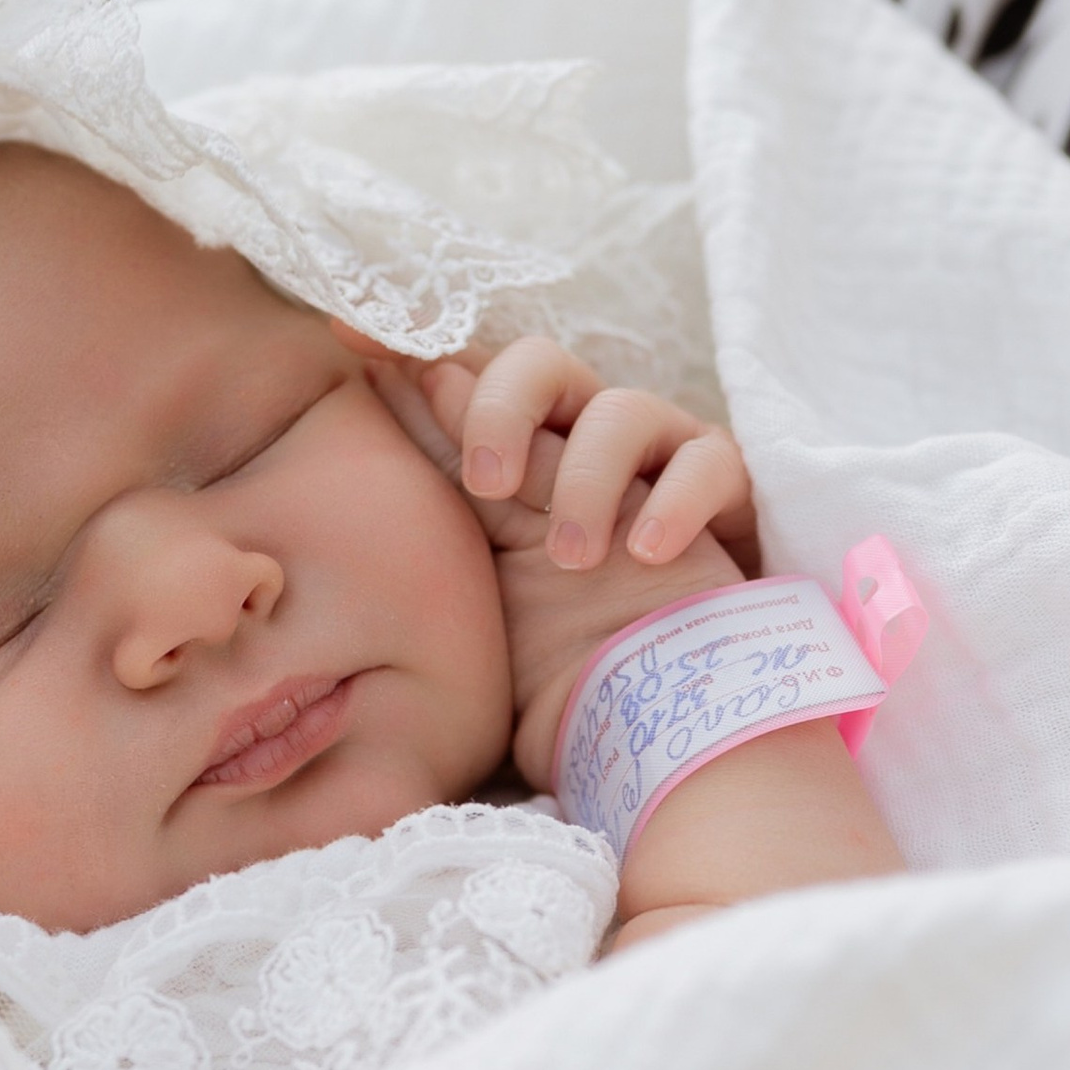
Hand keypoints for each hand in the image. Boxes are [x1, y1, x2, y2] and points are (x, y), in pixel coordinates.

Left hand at [373, 339, 760, 789]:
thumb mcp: (483, 591)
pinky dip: (675, 501)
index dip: (411, 349)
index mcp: (514, 467)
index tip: (348, 339)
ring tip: (572, 557)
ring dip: (585, 477)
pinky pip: (710, 462)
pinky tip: (643, 552)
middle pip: (541, 364)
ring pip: (625, 409)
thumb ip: (446, 505)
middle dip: (503, 408)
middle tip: (486, 484)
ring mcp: (655, 468)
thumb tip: (384, 406)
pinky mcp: (721, 496)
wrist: (663, 730)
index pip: (462, 384)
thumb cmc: (560, 667)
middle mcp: (581, 448)